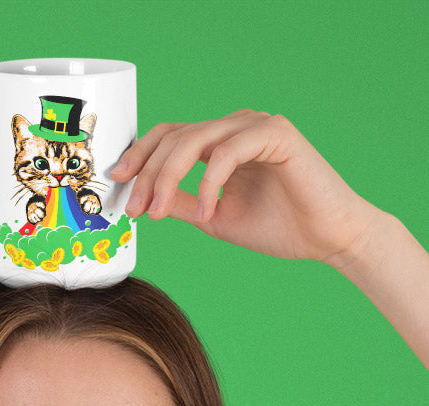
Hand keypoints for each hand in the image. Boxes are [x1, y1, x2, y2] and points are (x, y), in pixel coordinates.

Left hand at [110, 110, 380, 267]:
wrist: (326, 239)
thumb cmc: (276, 226)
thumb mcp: (211, 216)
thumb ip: (178, 202)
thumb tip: (141, 199)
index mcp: (219, 144)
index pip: (168, 137)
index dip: (139, 157)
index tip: (118, 184)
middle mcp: (234, 128)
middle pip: (174, 136)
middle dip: (146, 174)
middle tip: (134, 209)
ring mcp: (256, 127)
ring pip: (194, 139)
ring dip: (167, 177)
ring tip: (155, 212)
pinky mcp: (277, 133)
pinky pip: (228, 152)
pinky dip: (209, 183)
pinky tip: (206, 212)